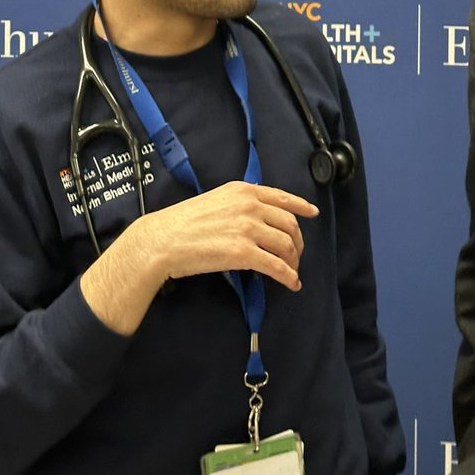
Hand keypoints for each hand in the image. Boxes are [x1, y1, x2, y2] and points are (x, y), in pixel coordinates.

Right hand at [81, 182, 317, 334]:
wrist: (162, 240)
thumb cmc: (182, 223)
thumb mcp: (215, 201)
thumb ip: (239, 204)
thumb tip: (257, 218)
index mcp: (243, 191)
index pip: (282, 197)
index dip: (301, 206)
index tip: (312, 213)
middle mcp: (250, 206)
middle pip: (289, 224)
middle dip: (297, 241)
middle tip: (296, 255)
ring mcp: (248, 228)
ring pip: (287, 245)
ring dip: (294, 261)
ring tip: (291, 272)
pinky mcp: (243, 253)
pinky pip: (277, 266)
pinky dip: (289, 277)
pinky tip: (291, 284)